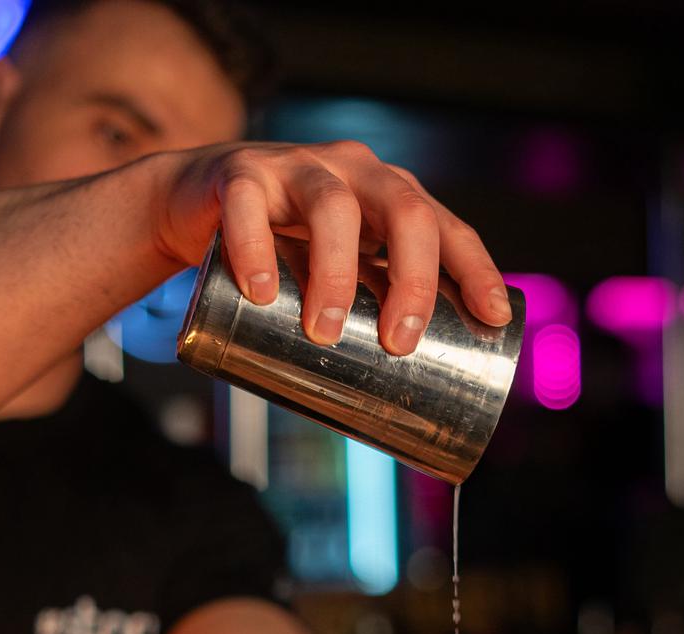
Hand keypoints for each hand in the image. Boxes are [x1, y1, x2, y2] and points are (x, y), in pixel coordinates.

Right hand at [155, 140, 512, 353]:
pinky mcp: (238, 176)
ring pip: (333, 208)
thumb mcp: (334, 272)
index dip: (475, 268)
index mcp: (388, 197)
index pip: (446, 225)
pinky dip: (255, 248)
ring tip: (324, 330)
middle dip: (412, 279)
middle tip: (400, 342)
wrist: (191, 205)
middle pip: (404, 211)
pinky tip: (261, 291)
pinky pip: (248, 205)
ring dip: (336, 272)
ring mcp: (297, 167)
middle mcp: (353, 172)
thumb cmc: (279, 249)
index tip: (492, 318)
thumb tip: (395, 416)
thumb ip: (362, 314)